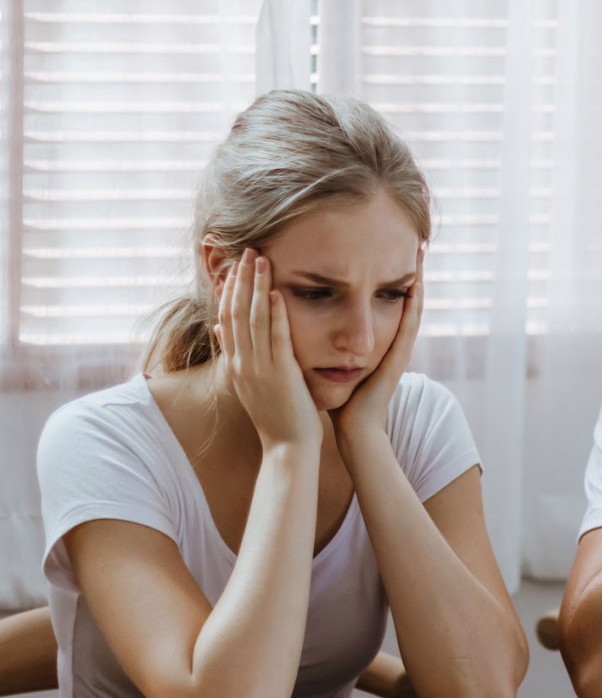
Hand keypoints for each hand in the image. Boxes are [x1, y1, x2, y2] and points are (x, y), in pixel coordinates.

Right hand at [214, 248, 321, 447]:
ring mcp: (260, 368)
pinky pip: (277, 339)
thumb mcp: (250, 381)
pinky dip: (276, 315)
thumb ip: (237, 353)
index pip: (226, 318)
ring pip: (253, 320)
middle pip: (236, 312)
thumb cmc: (276, 416)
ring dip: (257, 287)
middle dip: (241, 279)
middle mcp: (243, 363)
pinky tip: (277, 293)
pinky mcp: (281, 374)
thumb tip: (219, 327)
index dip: (229, 290)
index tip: (233, 266)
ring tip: (261, 259)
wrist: (286, 447)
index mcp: (236, 364)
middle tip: (247, 251)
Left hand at [331, 252, 424, 440]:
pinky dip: (414, 306)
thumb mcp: (330, 359)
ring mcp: (398, 350)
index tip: (386, 245)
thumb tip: (294, 316)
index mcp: (375, 339)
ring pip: (412, 308)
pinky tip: (417, 286)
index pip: (383, 300)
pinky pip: (409, 327)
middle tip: (416, 242)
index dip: (386, 274)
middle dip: (409, 270)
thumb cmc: (338, 398)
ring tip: (422, 254)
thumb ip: (321, 339)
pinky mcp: (398, 360)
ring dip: (418, 280)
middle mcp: (390, 341)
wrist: (353, 429)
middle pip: (403, 299)